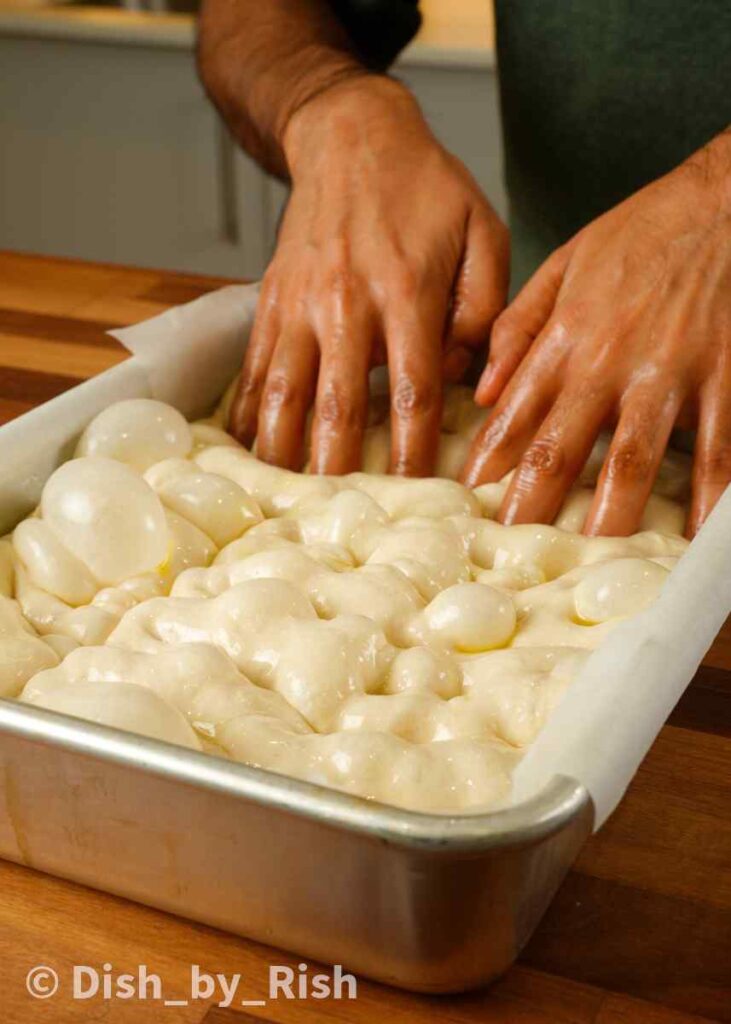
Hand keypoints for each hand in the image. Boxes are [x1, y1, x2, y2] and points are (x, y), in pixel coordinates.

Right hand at [228, 76, 507, 475]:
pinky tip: (248, 451)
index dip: (417, 451)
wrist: (350, 138)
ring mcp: (299, 305)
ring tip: (285, 501)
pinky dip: (248, 414)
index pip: (413, 390)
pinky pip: (253, 369)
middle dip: (341, 470)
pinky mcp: (270, 303)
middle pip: (338, 405)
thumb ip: (484, 308)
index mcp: (406, 291)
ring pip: (283, 394)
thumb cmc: (426, 189)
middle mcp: (346, 304)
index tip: (422, 497)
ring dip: (283, 454)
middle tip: (345, 522)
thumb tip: (465, 377)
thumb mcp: (483, 231)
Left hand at [461, 132, 730, 536]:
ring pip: (632, 457)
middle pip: (562, 448)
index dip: (488, 464)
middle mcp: (609, 363)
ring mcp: (668, 374)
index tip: (468, 505)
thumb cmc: (642, 231)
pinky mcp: (722, 377)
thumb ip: (519, 326)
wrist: (723, 200)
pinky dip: (708, 493)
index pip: (515, 415)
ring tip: (592, 558)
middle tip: (514, 552)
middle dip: (533, 505)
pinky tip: (696, 532)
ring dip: (610, 513)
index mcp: (566, 337)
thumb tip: (482, 389)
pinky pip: (715, 447)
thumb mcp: (564, 263)